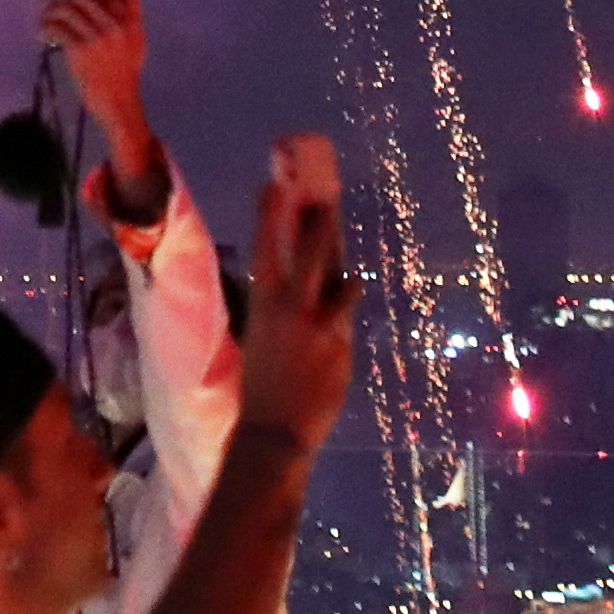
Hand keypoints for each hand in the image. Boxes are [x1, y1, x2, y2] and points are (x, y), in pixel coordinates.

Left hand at [38, 0, 158, 204]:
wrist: (119, 103)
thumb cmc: (125, 73)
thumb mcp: (138, 40)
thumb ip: (134, 11)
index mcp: (128, 19)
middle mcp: (114, 24)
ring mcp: (97, 36)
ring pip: (67, 8)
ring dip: (50, 9)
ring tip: (42, 15)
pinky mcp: (80, 50)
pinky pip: (57, 28)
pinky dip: (45, 27)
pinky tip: (41, 34)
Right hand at [233, 133, 352, 456]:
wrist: (274, 431)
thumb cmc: (264, 383)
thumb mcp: (262, 335)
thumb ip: (281, 305)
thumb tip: (309, 278)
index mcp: (261, 304)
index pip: (264, 248)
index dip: (268, 213)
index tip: (272, 183)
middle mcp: (289, 309)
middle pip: (310, 252)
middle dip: (320, 220)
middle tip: (326, 195)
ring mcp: (318, 326)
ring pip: (340, 276)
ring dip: (341, 256)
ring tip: (337, 231)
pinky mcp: (341, 344)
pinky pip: (348, 310)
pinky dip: (349, 296)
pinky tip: (352, 284)